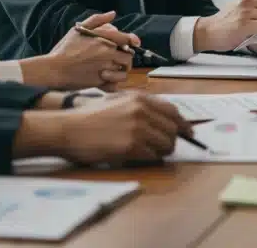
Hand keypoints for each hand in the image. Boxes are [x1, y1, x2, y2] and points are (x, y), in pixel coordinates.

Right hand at [31, 12, 138, 89]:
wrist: (54, 69)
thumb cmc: (65, 49)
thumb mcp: (79, 30)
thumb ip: (97, 20)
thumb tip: (113, 13)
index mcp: (103, 39)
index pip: (127, 39)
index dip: (132, 41)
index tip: (134, 43)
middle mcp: (107, 53)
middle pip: (129, 56)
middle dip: (126, 58)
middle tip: (119, 60)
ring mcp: (105, 68)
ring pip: (124, 71)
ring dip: (120, 71)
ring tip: (112, 71)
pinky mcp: (101, 82)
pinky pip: (116, 84)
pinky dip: (114, 83)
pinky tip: (107, 81)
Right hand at [57, 92, 190, 163]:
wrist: (68, 128)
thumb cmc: (89, 116)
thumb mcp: (117, 101)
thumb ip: (140, 106)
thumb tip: (163, 119)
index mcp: (140, 98)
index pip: (173, 111)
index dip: (183, 124)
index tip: (188, 132)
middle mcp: (141, 110)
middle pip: (172, 129)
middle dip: (172, 140)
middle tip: (166, 147)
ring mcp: (137, 128)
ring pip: (166, 144)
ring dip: (162, 151)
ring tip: (152, 152)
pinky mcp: (131, 146)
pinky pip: (153, 156)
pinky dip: (150, 158)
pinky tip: (140, 156)